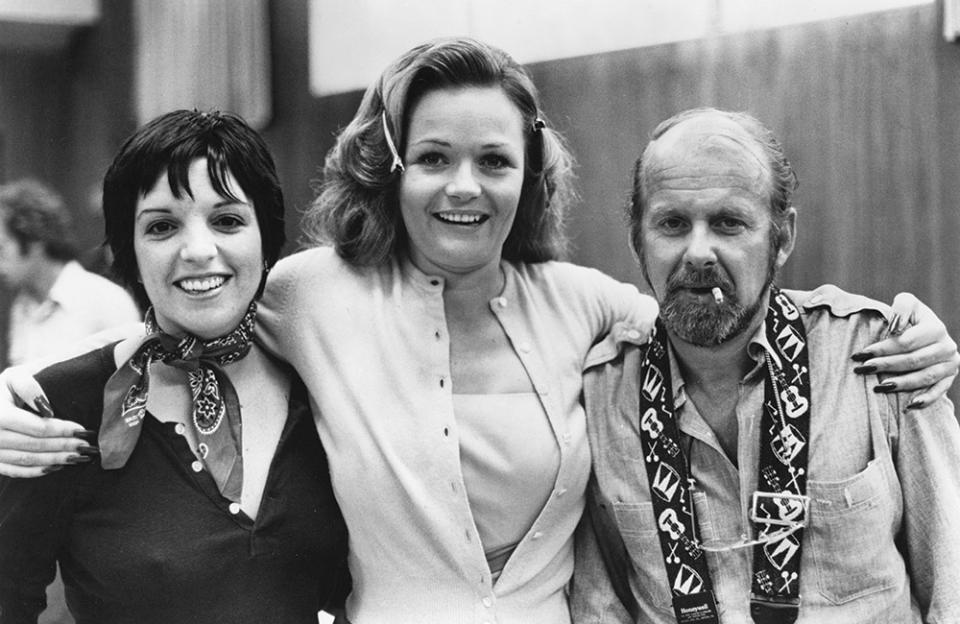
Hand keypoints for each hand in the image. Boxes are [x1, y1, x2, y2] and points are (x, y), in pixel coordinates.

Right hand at [0, 368, 90, 477]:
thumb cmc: (3, 388)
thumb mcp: (13, 378)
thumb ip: (29, 387)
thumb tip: (48, 410)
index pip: (37, 427)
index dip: (62, 430)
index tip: (82, 430)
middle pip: (34, 445)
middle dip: (63, 446)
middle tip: (86, 447)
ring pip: (26, 460)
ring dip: (54, 460)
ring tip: (77, 457)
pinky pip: (14, 471)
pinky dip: (36, 471)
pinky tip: (56, 467)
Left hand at [853, 292, 958, 408]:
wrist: (926, 333)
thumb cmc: (910, 317)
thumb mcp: (907, 303)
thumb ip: (902, 307)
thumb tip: (895, 326)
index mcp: (936, 327)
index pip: (906, 342)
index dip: (882, 349)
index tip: (860, 354)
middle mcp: (947, 346)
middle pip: (913, 360)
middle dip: (885, 365)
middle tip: (863, 369)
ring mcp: (950, 364)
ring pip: (924, 377)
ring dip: (901, 384)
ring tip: (878, 387)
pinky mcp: (950, 377)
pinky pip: (939, 391)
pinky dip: (926, 399)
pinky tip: (909, 405)